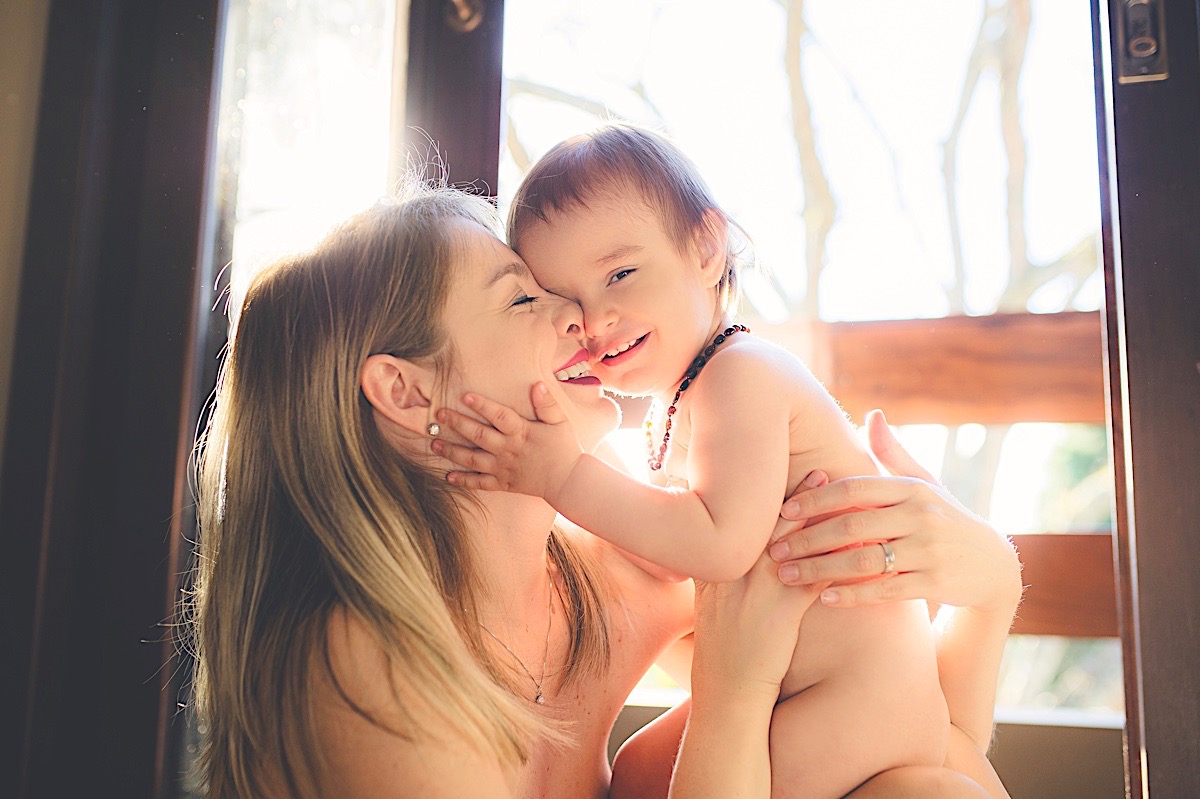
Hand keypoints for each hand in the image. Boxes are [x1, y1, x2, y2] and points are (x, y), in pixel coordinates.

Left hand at [433, 383, 583, 501]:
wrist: (568, 481)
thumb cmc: (564, 448)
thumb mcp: (559, 422)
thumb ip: (547, 403)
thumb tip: (537, 384)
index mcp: (521, 432)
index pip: (499, 416)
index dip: (482, 405)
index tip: (465, 396)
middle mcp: (508, 450)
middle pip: (478, 435)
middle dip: (457, 424)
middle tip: (439, 415)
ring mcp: (503, 468)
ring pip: (473, 459)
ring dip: (452, 452)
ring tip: (433, 444)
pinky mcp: (503, 483)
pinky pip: (480, 483)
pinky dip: (463, 481)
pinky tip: (448, 476)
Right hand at [690, 469, 831, 701]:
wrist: (726, 688)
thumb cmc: (722, 647)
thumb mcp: (707, 601)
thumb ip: (714, 571)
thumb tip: (724, 545)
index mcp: (717, 565)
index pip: (746, 519)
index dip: (769, 493)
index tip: (789, 475)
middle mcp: (736, 571)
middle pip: (771, 523)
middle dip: (800, 497)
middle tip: (823, 471)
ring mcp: (757, 590)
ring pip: (795, 546)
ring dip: (824, 521)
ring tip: (849, 504)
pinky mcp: (781, 613)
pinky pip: (816, 580)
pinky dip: (838, 563)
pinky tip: (860, 552)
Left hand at [769, 410, 1021, 612]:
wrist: (993, 565)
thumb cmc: (944, 519)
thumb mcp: (924, 483)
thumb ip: (893, 453)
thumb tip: (872, 414)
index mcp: (911, 488)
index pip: (854, 489)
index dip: (815, 499)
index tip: (782, 512)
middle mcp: (921, 516)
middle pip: (853, 526)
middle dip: (807, 539)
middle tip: (774, 551)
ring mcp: (930, 551)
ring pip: (865, 561)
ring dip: (821, 570)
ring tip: (788, 577)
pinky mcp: (936, 583)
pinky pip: (885, 591)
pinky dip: (853, 595)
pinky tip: (824, 598)